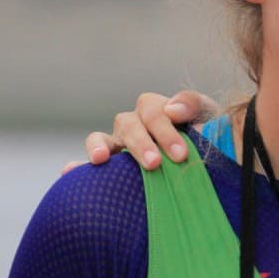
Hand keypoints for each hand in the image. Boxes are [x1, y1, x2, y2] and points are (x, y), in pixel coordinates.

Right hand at [65, 91, 218, 172]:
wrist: (208, 161)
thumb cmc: (208, 135)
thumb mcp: (209, 115)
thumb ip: (193, 104)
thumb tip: (172, 109)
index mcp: (157, 109)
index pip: (152, 109)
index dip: (164, 130)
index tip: (180, 154)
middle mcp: (134, 123)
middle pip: (128, 124)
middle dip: (141, 143)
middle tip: (155, 164)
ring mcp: (118, 144)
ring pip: (100, 137)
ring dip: (99, 147)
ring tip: (100, 160)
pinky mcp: (109, 166)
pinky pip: (87, 164)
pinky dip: (78, 167)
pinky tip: (70, 172)